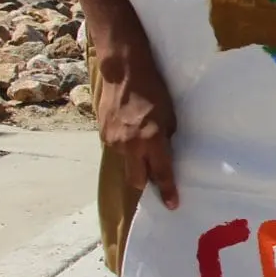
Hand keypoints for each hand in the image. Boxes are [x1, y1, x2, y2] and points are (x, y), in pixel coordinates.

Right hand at [82, 0, 177, 208]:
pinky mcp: (102, 134)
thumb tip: (166, 154)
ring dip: (135, 162)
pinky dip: (125, 148)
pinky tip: (131, 135)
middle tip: (157, 181)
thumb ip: (166, 138)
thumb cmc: (155, 90)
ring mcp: (113, 140)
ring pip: (126, 163)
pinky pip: (117, 149)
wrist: (124, 71)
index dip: (168, 191)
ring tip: (144, 149)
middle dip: (147, 182)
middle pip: (137, 179)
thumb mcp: (170, 115)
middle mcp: (130, 144)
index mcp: (151, 140)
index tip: (173, 205)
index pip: (161, 173)